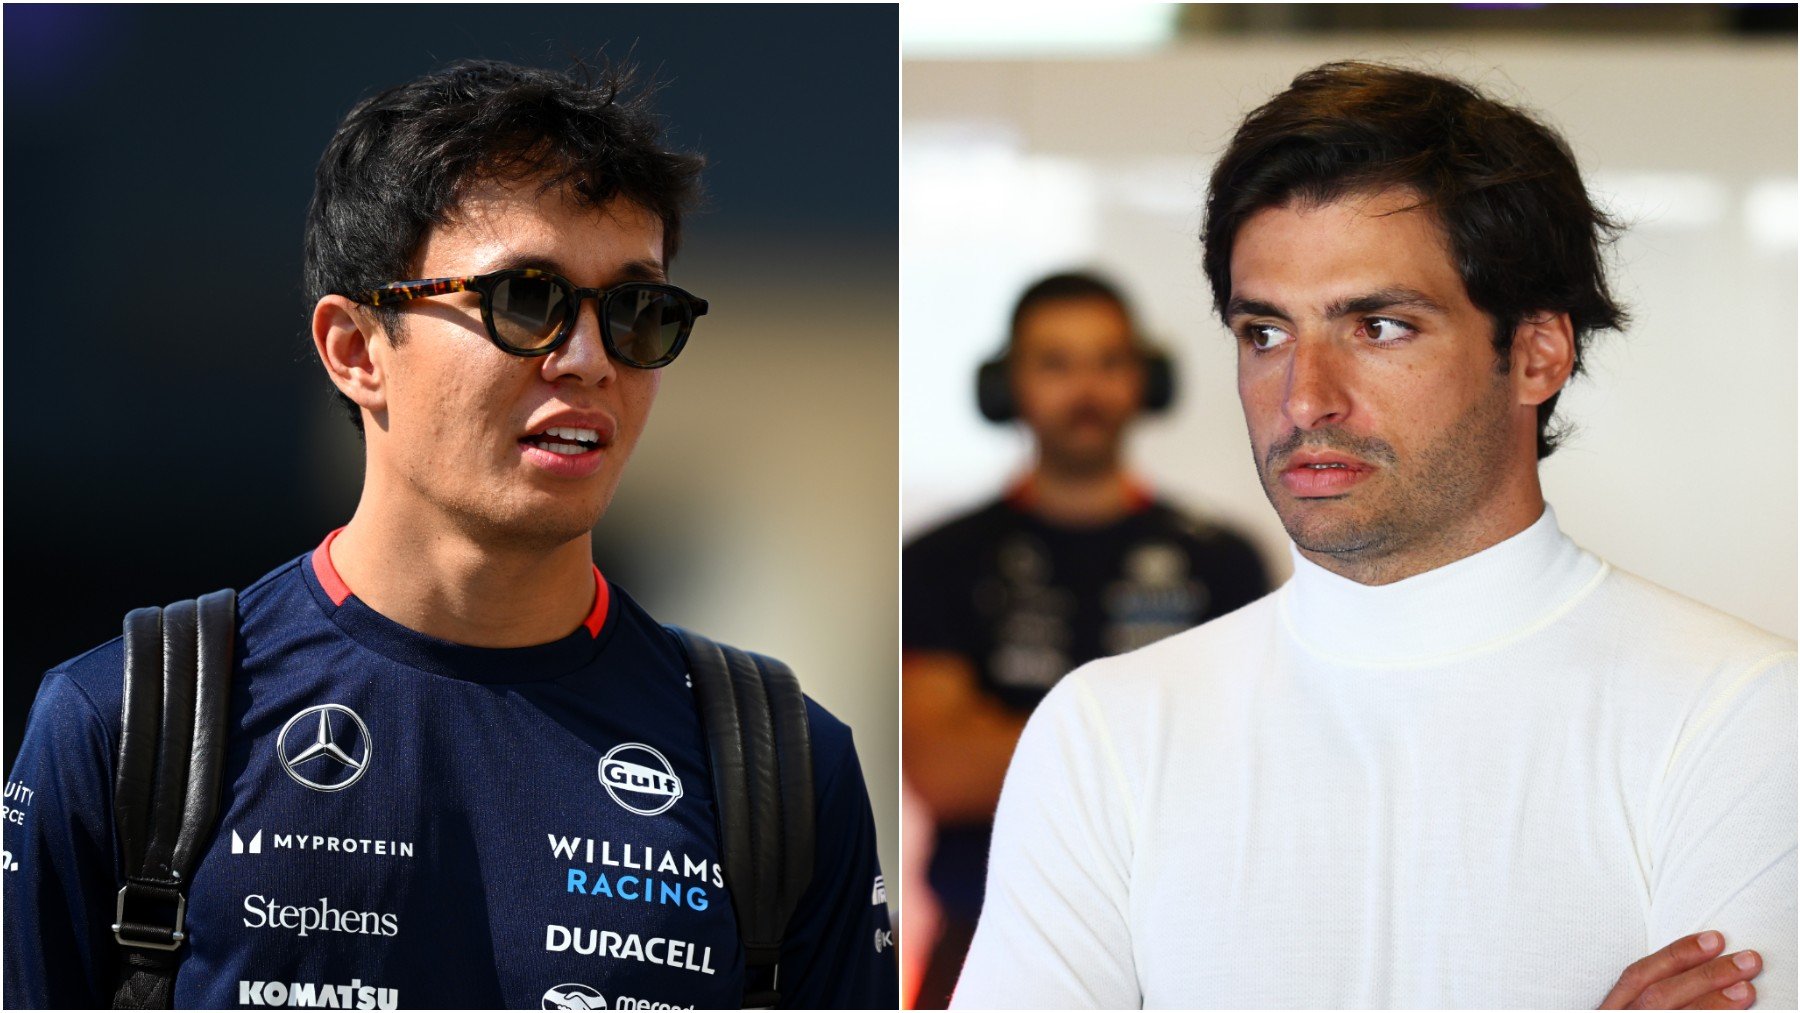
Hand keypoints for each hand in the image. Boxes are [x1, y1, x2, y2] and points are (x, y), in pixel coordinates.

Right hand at [1599, 931, 1762, 1008]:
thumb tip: (1693, 969)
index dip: (1675, 954)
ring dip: (1714, 1003)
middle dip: (1703, 976)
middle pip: (1658, 995)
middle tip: (1745, 961)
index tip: (1714, 939)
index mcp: (1612, 1008)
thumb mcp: (1627, 1009)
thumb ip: (1647, 994)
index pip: (1638, 975)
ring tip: (1746, 988)